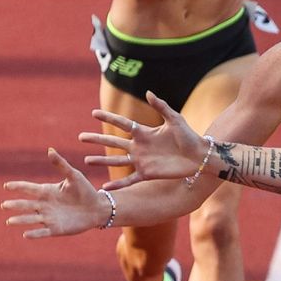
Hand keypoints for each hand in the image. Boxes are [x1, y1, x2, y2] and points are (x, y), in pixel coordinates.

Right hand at [1, 149, 113, 238]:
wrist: (98, 208)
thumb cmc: (85, 190)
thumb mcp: (74, 176)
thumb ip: (61, 164)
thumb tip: (50, 149)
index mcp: (47, 191)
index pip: (29, 188)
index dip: (18, 186)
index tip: (6, 186)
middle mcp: (45, 205)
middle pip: (26, 205)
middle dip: (15, 205)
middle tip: (4, 205)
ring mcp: (49, 217)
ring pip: (31, 219)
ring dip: (21, 220)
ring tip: (9, 221)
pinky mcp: (56, 229)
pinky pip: (43, 231)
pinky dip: (34, 233)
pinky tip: (25, 234)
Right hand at [79, 93, 209, 186]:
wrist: (199, 157)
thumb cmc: (190, 136)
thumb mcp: (175, 119)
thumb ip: (161, 106)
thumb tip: (148, 92)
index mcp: (145, 133)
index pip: (122, 123)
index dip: (108, 118)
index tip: (93, 112)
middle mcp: (140, 146)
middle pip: (113, 142)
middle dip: (97, 139)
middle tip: (81, 137)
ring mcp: (142, 161)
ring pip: (116, 160)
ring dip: (102, 160)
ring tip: (86, 160)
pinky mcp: (148, 174)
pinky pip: (129, 180)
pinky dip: (118, 185)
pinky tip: (105, 188)